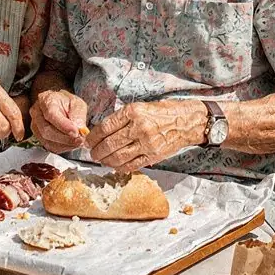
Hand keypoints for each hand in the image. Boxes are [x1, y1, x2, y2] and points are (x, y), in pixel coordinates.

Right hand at [30, 89, 87, 151]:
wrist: (61, 106)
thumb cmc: (67, 104)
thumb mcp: (77, 103)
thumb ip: (78, 114)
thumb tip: (79, 128)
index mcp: (45, 100)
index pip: (50, 114)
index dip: (63, 125)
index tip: (76, 131)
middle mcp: (37, 113)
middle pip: (46, 130)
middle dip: (65, 138)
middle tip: (80, 139)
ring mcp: (36, 126)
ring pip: (47, 141)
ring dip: (65, 144)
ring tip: (78, 141)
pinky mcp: (39, 137)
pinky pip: (50, 147)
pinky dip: (63, 147)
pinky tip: (71, 143)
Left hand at [87, 100, 207, 171]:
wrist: (186, 121)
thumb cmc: (162, 112)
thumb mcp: (140, 107)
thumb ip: (121, 119)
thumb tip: (101, 132)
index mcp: (133, 112)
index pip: (105, 127)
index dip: (93, 137)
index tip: (88, 141)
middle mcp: (138, 127)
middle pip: (109, 145)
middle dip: (96, 152)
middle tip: (92, 153)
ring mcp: (146, 143)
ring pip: (118, 158)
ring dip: (106, 161)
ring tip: (102, 160)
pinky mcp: (153, 155)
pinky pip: (131, 165)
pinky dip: (120, 167)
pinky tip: (116, 165)